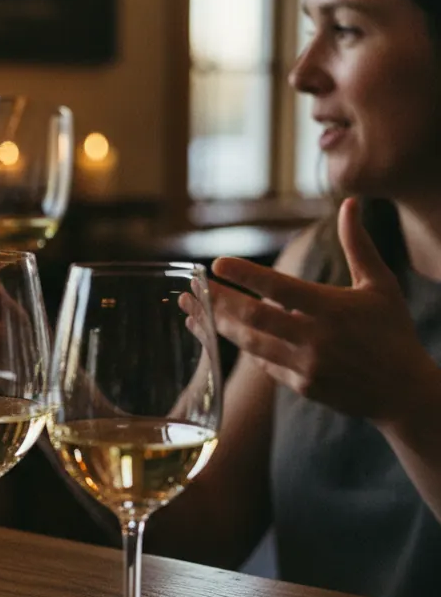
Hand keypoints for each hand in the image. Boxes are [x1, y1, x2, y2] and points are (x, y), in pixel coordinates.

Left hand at [196, 198, 436, 424]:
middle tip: (191, 288)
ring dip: (218, 326)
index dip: (246, 275)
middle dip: (218, 302)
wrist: (404, 392)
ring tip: (192, 311)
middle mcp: (316, 338)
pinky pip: (263, 364)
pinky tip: (222, 332)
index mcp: (333, 309)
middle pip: (253, 318)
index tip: (216, 263)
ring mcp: (307, 366)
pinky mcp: (301, 386)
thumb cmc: (391, 332)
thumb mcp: (380, 286)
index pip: (280, 288)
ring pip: (250, 343)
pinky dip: (244, 347)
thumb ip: (358, 246)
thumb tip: (348, 203)